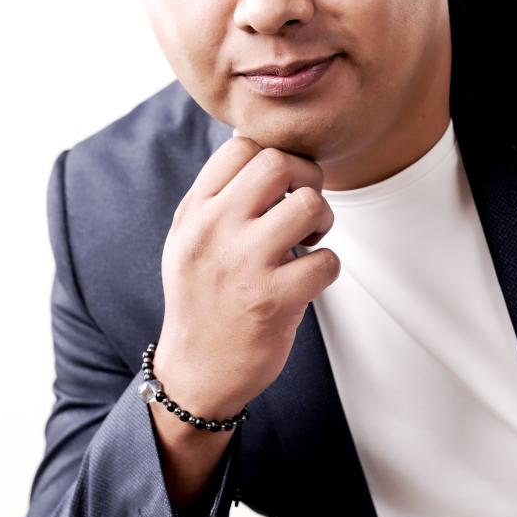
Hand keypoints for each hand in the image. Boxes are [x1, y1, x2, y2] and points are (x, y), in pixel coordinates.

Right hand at [153, 136, 338, 418]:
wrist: (195, 371)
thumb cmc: (201, 299)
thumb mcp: (188, 239)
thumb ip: (217, 197)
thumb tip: (261, 151)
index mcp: (195, 212)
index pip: (241, 146)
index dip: (274, 156)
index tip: (280, 185)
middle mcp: (215, 232)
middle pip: (278, 163)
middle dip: (307, 179)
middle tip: (303, 209)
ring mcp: (244, 266)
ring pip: (309, 205)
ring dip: (323, 220)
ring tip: (308, 241)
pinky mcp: (272, 301)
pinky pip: (326, 260)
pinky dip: (327, 267)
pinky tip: (308, 278)